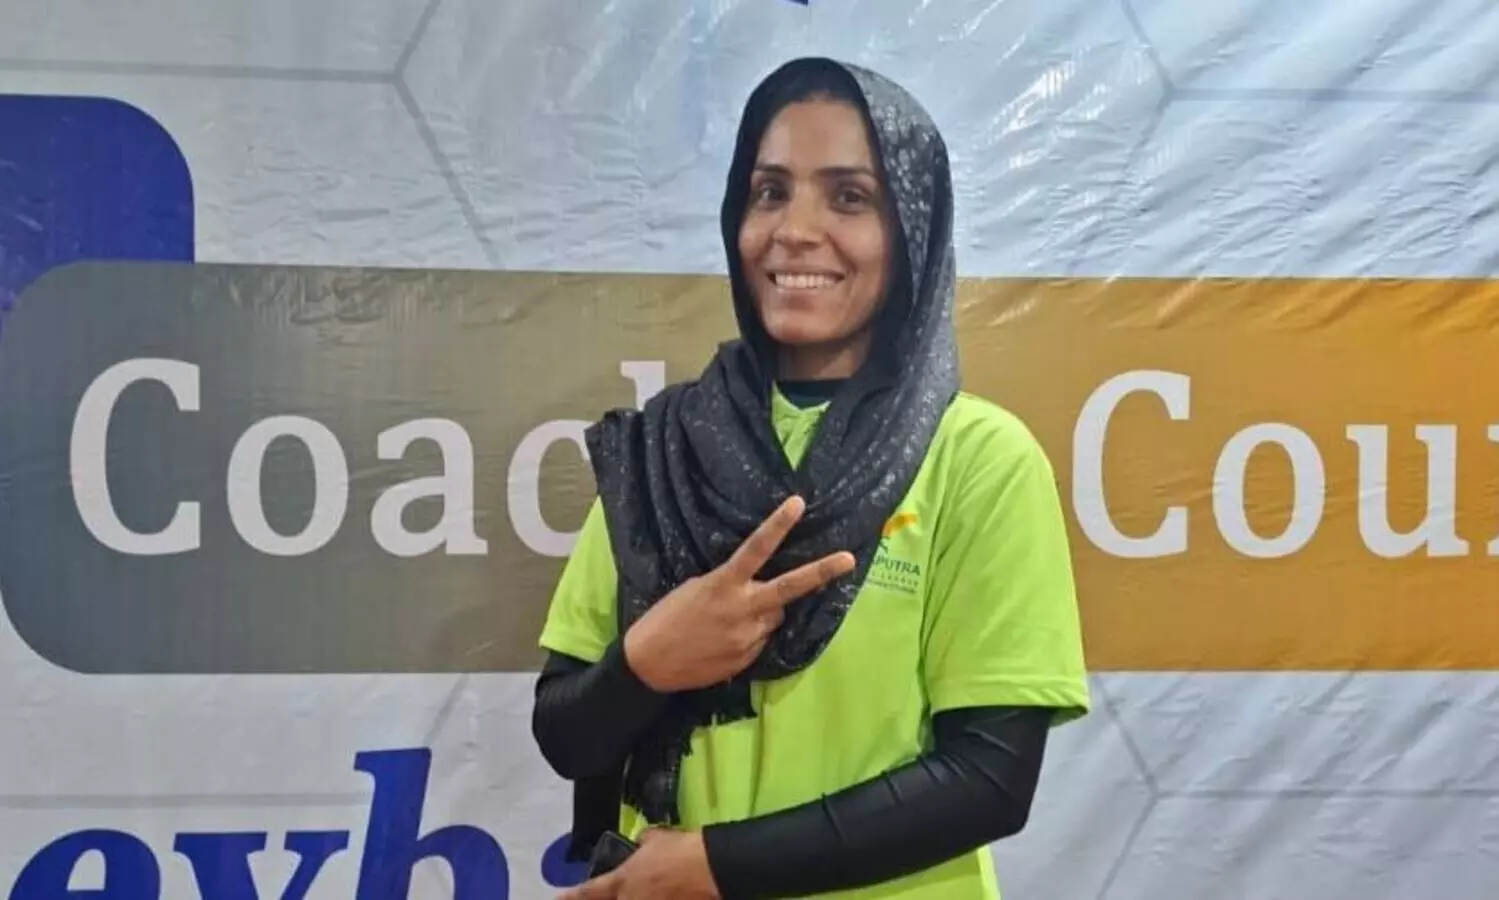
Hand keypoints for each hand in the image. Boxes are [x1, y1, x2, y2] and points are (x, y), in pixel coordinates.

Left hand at [559, 828, 719, 899]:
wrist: (711, 869)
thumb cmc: (680, 850)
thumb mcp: (657, 838)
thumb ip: (644, 843)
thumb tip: (642, 844)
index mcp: (622, 881)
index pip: (589, 892)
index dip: (571, 897)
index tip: (557, 898)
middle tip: (614, 891)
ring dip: (630, 897)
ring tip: (646, 889)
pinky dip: (653, 898)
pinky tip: (661, 894)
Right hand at [623, 495, 854, 692]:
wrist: (649, 665)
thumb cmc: (666, 618)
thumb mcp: (696, 589)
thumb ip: (731, 587)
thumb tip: (757, 591)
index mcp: (723, 585)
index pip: (756, 549)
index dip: (778, 525)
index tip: (797, 503)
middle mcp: (743, 610)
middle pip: (789, 588)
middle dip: (821, 572)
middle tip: (849, 559)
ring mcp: (748, 637)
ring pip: (775, 616)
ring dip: (766, 611)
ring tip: (734, 617)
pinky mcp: (748, 659)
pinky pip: (761, 639)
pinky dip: (753, 634)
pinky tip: (727, 638)